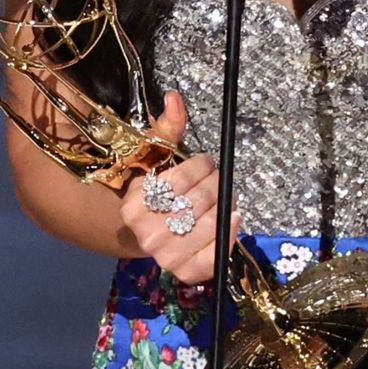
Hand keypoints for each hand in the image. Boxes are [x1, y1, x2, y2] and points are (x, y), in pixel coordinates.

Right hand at [117, 90, 239, 282]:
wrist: (148, 233)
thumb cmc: (157, 192)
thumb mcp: (157, 159)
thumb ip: (167, 129)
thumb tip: (174, 97)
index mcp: (134, 206)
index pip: (179, 180)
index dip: (200, 166)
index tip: (206, 161)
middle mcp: (147, 234)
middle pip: (198, 201)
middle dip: (215, 183)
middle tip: (217, 177)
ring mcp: (166, 256)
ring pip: (210, 223)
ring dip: (225, 204)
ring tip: (225, 195)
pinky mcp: (186, 272)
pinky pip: (215, 255)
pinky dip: (229, 235)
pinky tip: (233, 217)